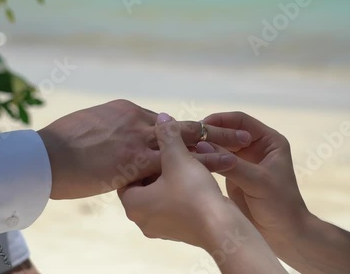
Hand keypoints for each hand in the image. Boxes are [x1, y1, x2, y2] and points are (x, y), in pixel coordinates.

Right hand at [38, 100, 250, 198]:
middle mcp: (138, 121)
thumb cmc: (59, 145)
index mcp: (126, 111)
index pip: (163, 124)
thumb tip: (116, 137)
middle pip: (183, 128)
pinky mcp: (134, 161)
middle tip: (240, 133)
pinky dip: (197, 163)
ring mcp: (137, 139)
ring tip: (240, 147)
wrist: (44, 157)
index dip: (185, 134)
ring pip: (185, 143)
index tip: (203, 138)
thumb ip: (110, 130)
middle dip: (213, 131)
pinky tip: (219, 166)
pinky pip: (173, 163)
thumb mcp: (89, 128)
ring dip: (214, 146)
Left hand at [118, 113, 286, 273]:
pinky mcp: (177, 234)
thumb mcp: (178, 158)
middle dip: (157, 169)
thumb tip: (162, 117)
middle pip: (143, 186)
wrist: (221, 228)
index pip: (128, 175)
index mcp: (132, 204)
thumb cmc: (193, 192)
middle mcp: (140, 219)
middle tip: (171, 154)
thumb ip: (168, 136)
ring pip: (159, 197)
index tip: (157, 148)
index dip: (143, 158)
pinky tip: (193, 183)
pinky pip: (172, 208)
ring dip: (170, 181)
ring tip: (184, 166)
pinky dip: (179, 195)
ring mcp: (158, 230)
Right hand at [200, 112, 309, 252]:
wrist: (284, 235)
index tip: (199, 125)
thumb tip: (202, 144)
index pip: (241, 121)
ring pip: (220, 147)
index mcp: (268, 141)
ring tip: (183, 148)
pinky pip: (216, 162)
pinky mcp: (233, 175)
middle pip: (228, 132)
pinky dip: (204, 161)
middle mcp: (255, 147)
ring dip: (204, 147)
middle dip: (208, 134)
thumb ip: (232, 163)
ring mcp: (243, 161)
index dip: (221, 120)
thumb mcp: (257, 181)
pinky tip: (189, 162)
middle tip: (186, 137)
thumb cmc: (279, 205)